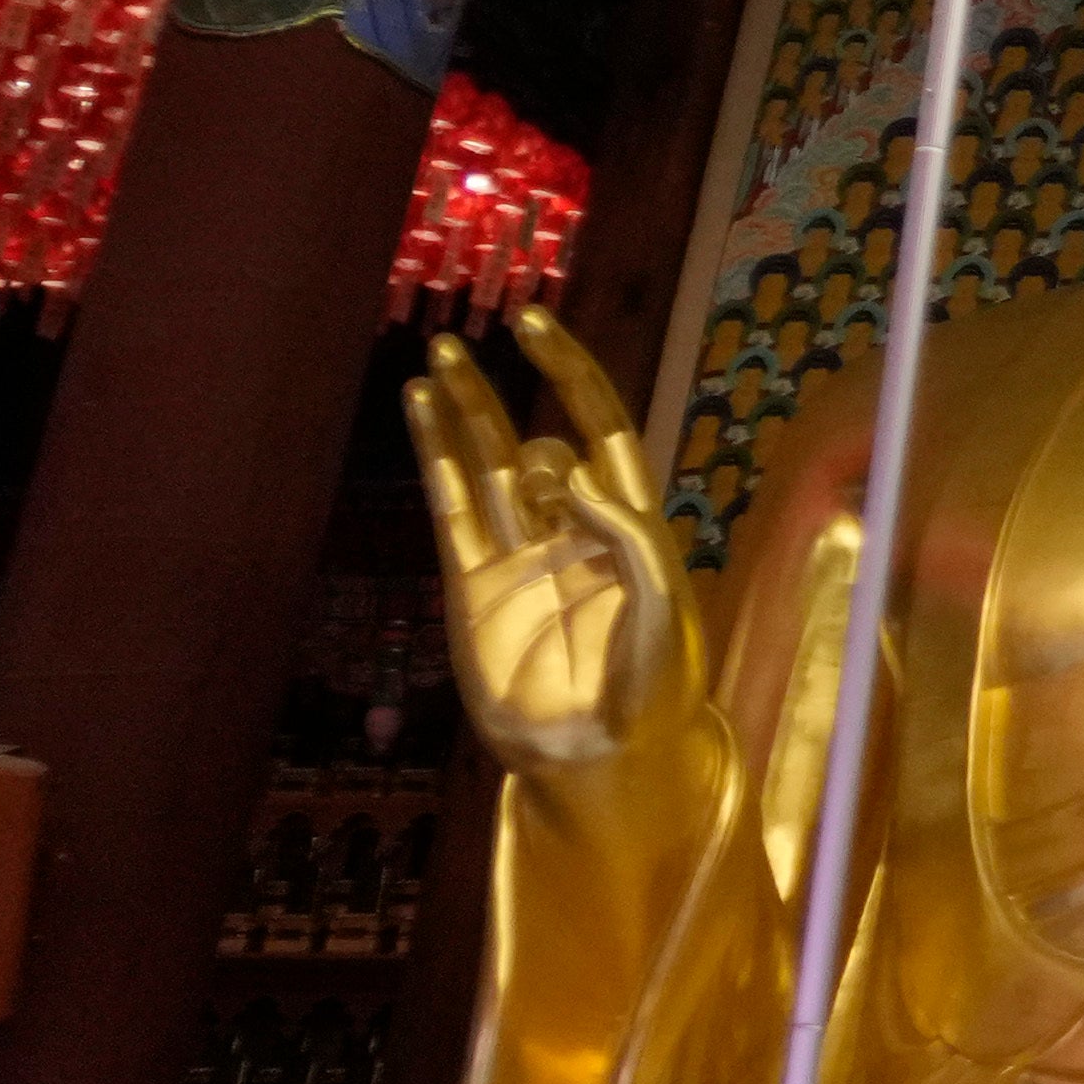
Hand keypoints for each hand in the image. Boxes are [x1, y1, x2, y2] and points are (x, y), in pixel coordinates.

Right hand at [411, 316, 686, 771]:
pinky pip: (450, 508)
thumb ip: (630, 538)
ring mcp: (520, 554)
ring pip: (486, 464)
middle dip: (511, 389)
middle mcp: (573, 529)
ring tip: (441, 356)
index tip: (540, 327)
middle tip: (483, 332)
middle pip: (537, 438)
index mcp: (630, 525)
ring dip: (466, 412)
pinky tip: (420, 411)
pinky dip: (435, 457)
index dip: (573, 376)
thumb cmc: (653, 688)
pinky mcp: (474, 586)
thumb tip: (575, 471)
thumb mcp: (663, 608)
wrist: (603, 756)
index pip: (602, 428)